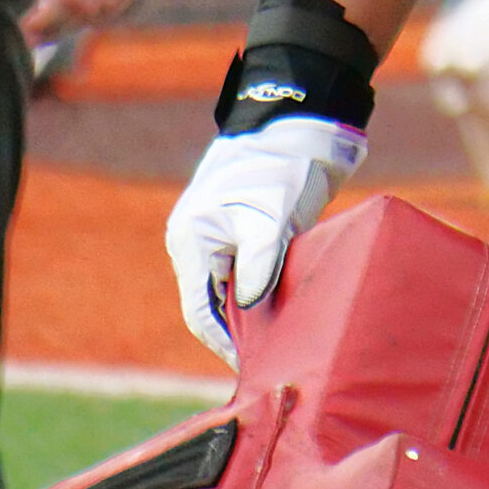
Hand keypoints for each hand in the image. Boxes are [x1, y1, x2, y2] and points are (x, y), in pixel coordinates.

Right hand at [166, 116, 368, 367]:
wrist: (297, 124)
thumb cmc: (282, 169)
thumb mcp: (273, 219)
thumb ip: (259, 265)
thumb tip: (251, 312)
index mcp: (191, 240)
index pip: (199, 311)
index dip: (224, 341)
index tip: (252, 364)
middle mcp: (193, 242)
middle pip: (209, 304)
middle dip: (236, 332)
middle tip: (268, 358)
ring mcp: (212, 236)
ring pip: (224, 291)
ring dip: (247, 314)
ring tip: (275, 342)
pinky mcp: (234, 232)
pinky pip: (237, 275)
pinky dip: (254, 294)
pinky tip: (277, 311)